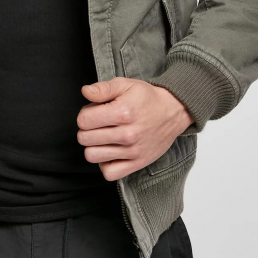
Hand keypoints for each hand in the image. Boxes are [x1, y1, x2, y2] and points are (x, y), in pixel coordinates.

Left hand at [77, 77, 194, 180]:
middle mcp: (127, 134)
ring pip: (93, 156)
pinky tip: (109, 152)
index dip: (84, 115)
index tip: (93, 112)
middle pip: (85, 139)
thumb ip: (103, 88)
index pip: (83, 120)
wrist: (173, 111)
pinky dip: (105, 164)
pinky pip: (110, 173)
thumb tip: (85, 92)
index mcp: (122, 112)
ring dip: (93, 147)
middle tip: (97, 124)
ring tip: (102, 138)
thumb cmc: (147, 98)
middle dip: (86, 130)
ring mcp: (132, 151)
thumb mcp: (125, 85)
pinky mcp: (138, 163)